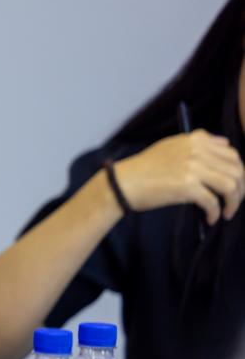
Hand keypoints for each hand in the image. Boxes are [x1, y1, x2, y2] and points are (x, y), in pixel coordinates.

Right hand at [113, 130, 244, 223]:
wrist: (124, 183)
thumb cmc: (145, 168)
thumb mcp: (171, 146)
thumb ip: (198, 142)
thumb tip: (225, 143)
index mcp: (195, 140)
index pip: (232, 154)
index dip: (238, 172)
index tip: (234, 185)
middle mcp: (196, 151)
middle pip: (236, 170)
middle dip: (240, 190)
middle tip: (233, 202)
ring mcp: (192, 168)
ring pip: (230, 186)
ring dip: (233, 203)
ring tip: (226, 212)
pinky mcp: (187, 186)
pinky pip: (213, 202)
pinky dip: (215, 213)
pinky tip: (210, 218)